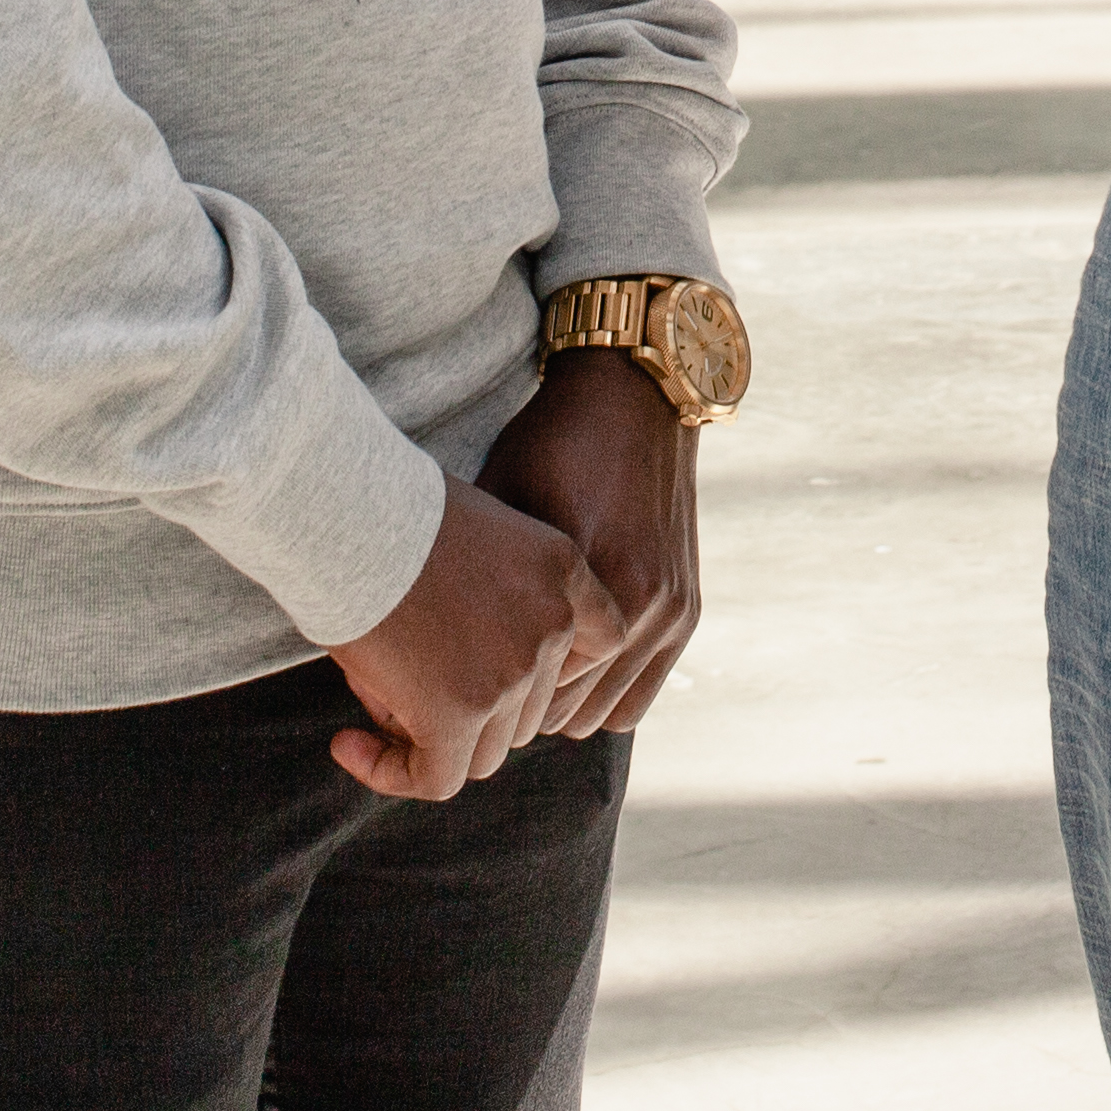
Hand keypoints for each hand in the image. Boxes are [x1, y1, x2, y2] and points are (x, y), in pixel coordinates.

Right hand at [326, 478, 620, 801]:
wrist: (349, 506)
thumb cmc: (388, 504)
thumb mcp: (474, 529)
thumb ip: (497, 593)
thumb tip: (463, 669)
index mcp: (563, 572)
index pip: (600, 643)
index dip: (554, 669)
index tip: (496, 668)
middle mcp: (552, 626)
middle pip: (528, 708)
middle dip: (473, 706)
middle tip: (404, 678)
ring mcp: (511, 674)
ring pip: (485, 749)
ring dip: (432, 737)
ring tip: (372, 695)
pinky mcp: (457, 714)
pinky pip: (437, 778)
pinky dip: (392, 772)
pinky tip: (346, 744)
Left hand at [478, 348, 703, 739]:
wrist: (637, 396)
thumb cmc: (552, 441)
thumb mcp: (499, 499)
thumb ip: (477, 577)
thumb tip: (421, 643)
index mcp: (586, 574)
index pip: (524, 691)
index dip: (482, 696)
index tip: (451, 689)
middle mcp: (639, 601)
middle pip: (561, 712)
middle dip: (518, 710)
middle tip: (480, 689)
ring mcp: (671, 611)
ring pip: (600, 714)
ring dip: (561, 706)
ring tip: (522, 679)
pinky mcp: (689, 612)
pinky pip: (637, 700)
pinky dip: (601, 695)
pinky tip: (567, 670)